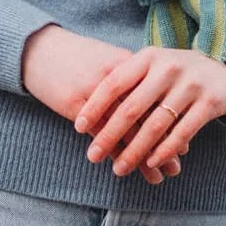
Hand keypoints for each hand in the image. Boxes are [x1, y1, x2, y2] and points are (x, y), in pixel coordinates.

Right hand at [21, 25, 182, 183]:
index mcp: (127, 63)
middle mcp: (116, 78)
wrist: (40, 49)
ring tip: (157, 177)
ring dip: (143, 157)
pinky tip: (124, 168)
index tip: (185, 142)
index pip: (157, 97)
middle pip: (146, 116)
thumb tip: (158, 99)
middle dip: (163, 144)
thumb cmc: (77, 56)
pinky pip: (100, 134)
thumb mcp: (108, 58)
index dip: (172, 121)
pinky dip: (115, 153)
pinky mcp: (76, 105)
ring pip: (127, 130)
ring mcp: (96, 92)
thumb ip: (132, 77)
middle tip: (177, 166)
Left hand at [73, 46, 225, 176]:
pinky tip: (151, 164)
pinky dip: (164, 151)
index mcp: (148, 57)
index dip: (95, 105)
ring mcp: (190, 84)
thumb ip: (128, 83)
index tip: (78, 127)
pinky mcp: (209, 102)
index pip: (115, 82)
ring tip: (119, 168)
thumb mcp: (152, 68)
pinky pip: (182, 132)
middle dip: (109, 135)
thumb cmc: (175, 73)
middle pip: (132, 107)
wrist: (222, 70)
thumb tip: (91, 114)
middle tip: (92, 156)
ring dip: (135, 151)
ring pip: (156, 125)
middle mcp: (168, 68)